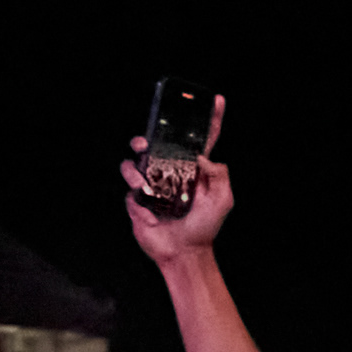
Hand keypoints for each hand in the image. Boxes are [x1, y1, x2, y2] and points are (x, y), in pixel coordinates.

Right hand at [120, 96, 233, 257]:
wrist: (184, 252)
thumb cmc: (204, 227)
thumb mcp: (222, 200)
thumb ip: (219, 176)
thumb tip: (202, 157)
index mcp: (194, 169)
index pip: (203, 139)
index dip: (210, 119)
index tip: (216, 99)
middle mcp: (170, 172)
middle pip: (154, 143)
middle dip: (145, 138)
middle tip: (144, 143)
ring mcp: (151, 185)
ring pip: (133, 163)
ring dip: (134, 171)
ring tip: (142, 186)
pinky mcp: (136, 199)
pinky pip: (129, 189)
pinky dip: (136, 198)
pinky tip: (149, 213)